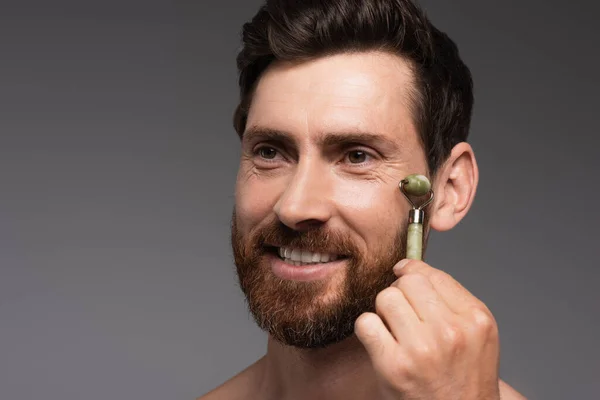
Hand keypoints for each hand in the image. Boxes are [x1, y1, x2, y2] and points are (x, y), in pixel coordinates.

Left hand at [354, 259, 500, 399]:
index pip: (433, 274)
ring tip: (395, 332)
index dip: (413, 272)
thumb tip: (406, 265)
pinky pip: (365, 323)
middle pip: (407, 282)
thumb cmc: (463, 375)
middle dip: (401, 294)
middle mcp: (451, 332)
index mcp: (475, 319)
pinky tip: (381, 343)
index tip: (403, 274)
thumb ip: (449, 297)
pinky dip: (367, 330)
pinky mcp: (394, 366)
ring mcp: (422, 349)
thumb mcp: (475, 333)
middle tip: (405, 316)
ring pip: (385, 298)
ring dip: (384, 312)